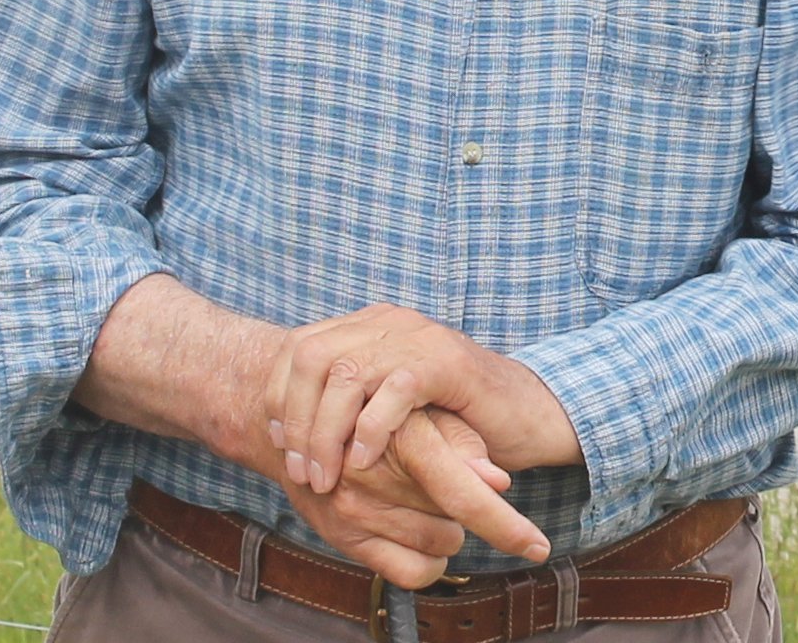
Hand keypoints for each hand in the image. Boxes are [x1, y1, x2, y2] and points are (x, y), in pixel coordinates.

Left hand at [268, 306, 578, 555]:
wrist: (524, 414)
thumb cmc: (451, 419)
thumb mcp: (385, 406)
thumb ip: (341, 404)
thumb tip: (273, 432)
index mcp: (368, 325)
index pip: (298, 347)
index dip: (278, 395)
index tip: (277, 443)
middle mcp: (388, 322)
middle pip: (312, 357)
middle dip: (295, 418)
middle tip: (299, 470)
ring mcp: (418, 337)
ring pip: (346, 374)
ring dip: (326, 432)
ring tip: (326, 475)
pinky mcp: (447, 362)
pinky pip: (393, 390)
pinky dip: (371, 430)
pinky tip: (364, 462)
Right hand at [274, 408, 513, 587]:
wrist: (305, 426)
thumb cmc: (381, 414)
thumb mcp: (424, 412)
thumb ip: (463, 442)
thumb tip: (499, 481)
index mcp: (402, 438)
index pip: (461, 494)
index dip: (505, 524)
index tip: (537, 547)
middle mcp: (372, 479)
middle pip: (456, 520)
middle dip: (463, 502)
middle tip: (440, 477)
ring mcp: (353, 511)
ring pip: (439, 544)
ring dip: (444, 526)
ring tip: (420, 496)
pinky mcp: (342, 539)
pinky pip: (412, 573)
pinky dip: (428, 559)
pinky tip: (417, 530)